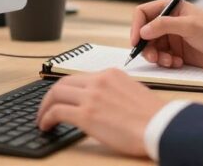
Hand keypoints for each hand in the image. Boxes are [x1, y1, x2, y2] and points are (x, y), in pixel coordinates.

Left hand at [36, 70, 163, 156]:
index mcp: (110, 74)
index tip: (60, 99)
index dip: (65, 89)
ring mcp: (91, 96)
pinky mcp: (86, 114)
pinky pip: (57, 112)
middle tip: (45, 108)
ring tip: (42, 120)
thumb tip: (102, 102)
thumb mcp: (132, 92)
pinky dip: (47, 118)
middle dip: (49, 97)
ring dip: (44, 108)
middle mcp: (98, 81)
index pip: (79, 78)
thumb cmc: (153, 116)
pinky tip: (46, 126)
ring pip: (55, 95)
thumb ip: (113, 91)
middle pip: (62, 83)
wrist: (160, 126)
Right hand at [131, 0, 202, 69]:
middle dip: (146, 46)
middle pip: (145, 33)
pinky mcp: (177, 52)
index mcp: (171, 7)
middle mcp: (169, 21)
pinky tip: (177, 63)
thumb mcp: (189, 26)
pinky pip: (161, 57)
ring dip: (156, 56)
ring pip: (152, 47)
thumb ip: (164, 26)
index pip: (143, 13)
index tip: (136, 41)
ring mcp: (172, 37)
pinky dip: (165, 62)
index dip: (136, 26)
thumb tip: (142, 31)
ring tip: (168, 61)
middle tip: (153, 58)